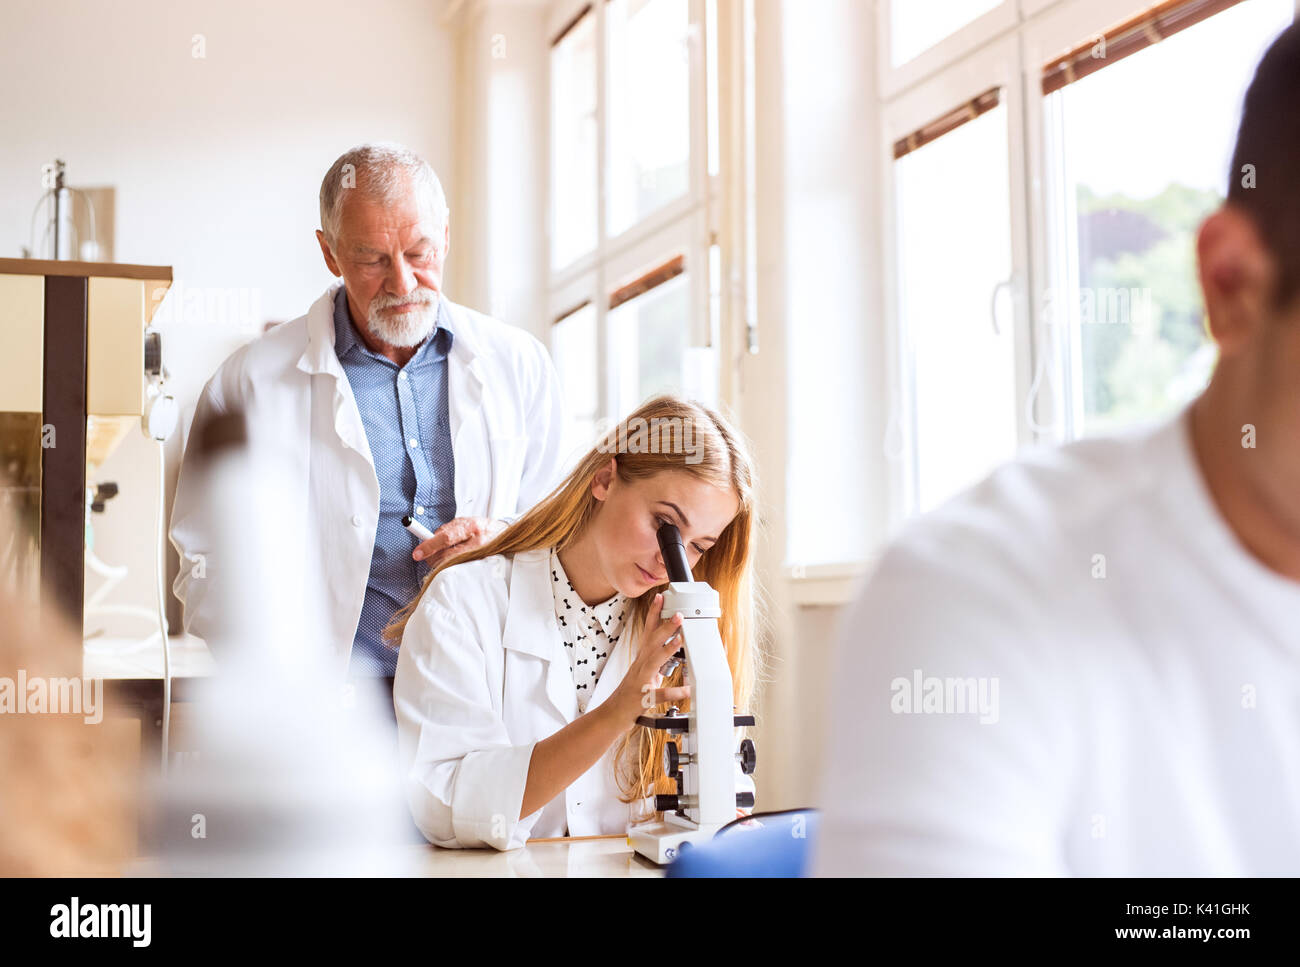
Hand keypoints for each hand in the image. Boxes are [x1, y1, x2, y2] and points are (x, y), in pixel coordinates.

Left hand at [413, 516, 506, 567]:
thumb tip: (428, 540)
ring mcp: (482, 556)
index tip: (417, 553)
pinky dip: (452, 568)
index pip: (446, 538)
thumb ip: (447, 530)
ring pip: (453, 565)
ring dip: (441, 564)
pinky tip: (453, 564)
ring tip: (441, 559)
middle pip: (448, 556)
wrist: (503, 533)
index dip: (429, 546)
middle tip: (426, 558)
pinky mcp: (484, 566)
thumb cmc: (479, 528)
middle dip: (433, 559)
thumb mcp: (464, 522)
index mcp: (470, 526)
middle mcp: (478, 542)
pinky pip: (462, 570)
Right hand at [605, 593, 690, 727]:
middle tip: (679, 614)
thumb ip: (659, 659)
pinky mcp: (644, 697)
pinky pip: (661, 694)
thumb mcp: (646, 671)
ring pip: (654, 661)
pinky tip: (687, 690)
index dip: (654, 613)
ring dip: (668, 648)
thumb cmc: (631, 693)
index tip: (660, 597)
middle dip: (665, 626)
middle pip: (652, 641)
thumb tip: (675, 646)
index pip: (648, 631)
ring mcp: (641, 680)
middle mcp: (641, 665)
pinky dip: (675, 691)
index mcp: (642, 658)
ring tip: (681, 638)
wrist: (614, 713)